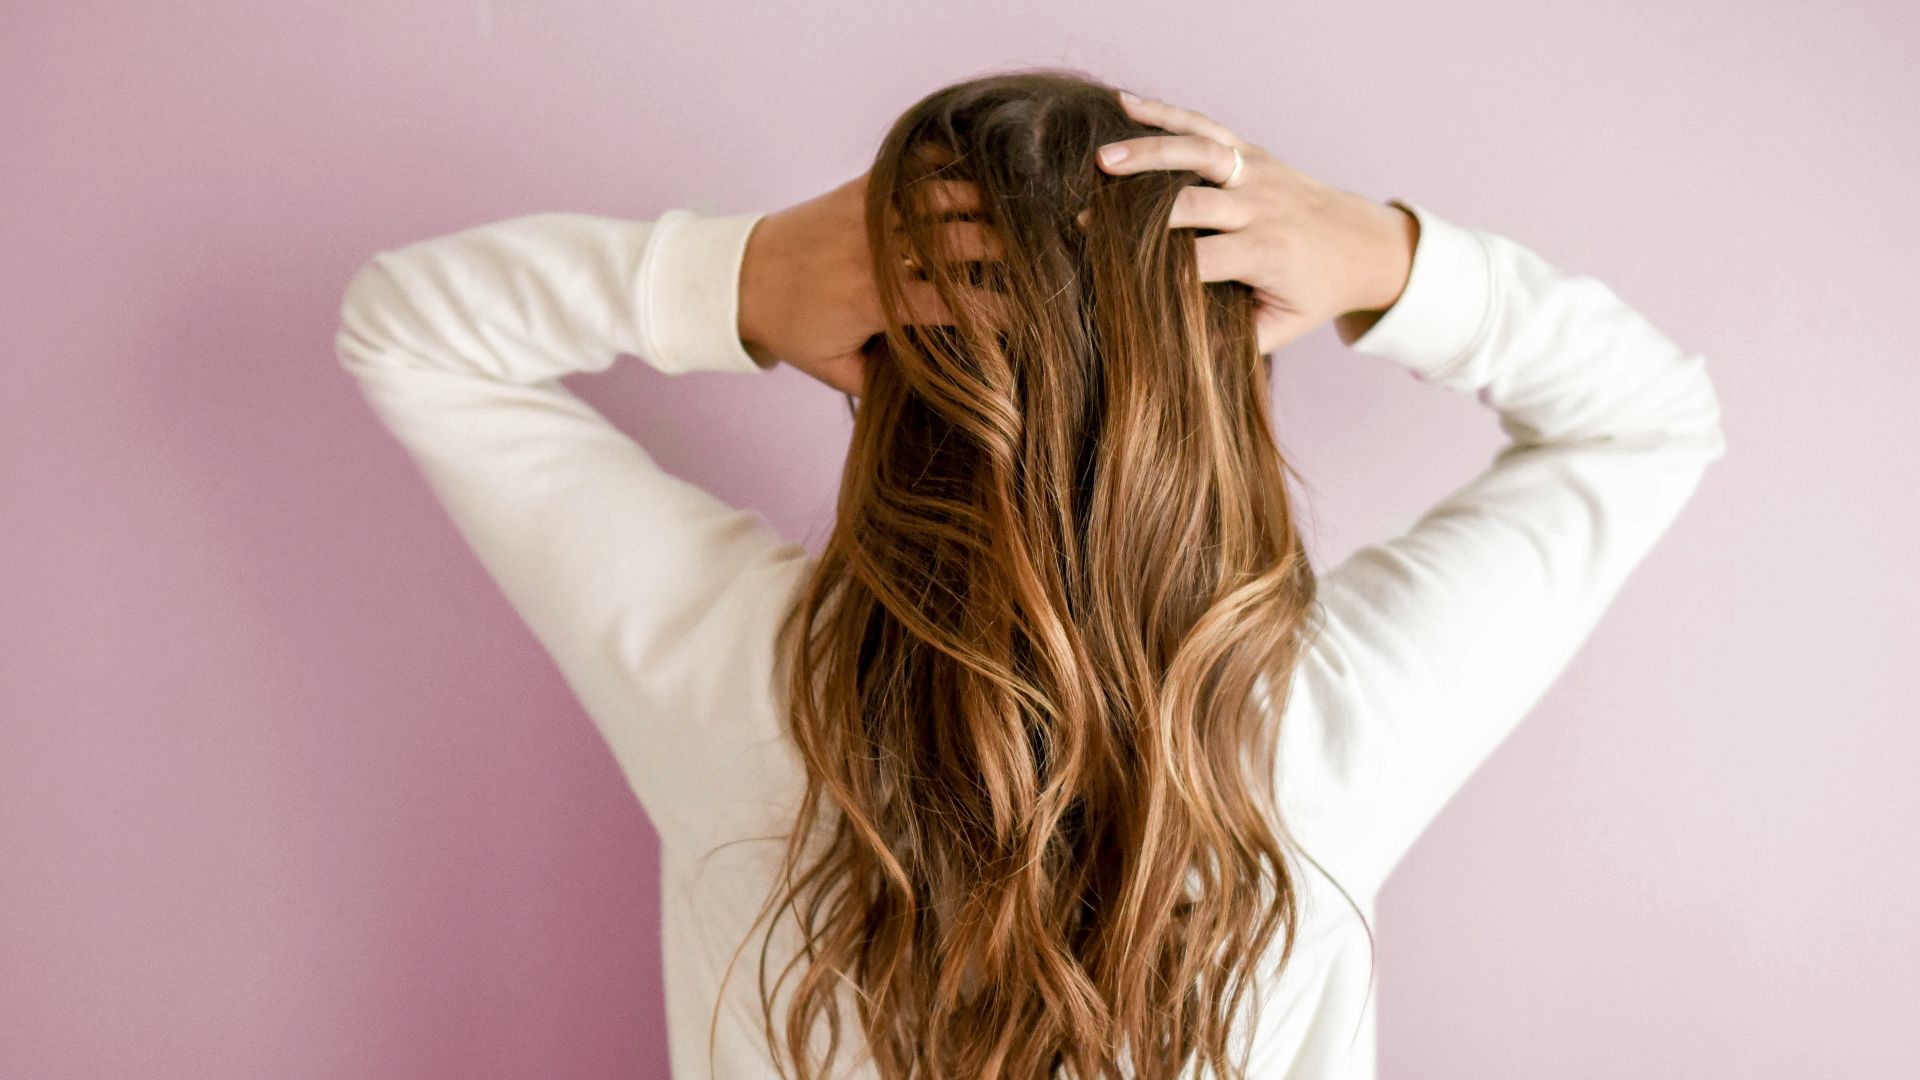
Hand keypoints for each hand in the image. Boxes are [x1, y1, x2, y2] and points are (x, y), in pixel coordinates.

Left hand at [736, 171, 1003, 397]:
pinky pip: (913, 168)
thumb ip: (883, 383)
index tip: (1029, 316)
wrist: (741, 278)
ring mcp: (868, 214)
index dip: (997, 310)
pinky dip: (948, 166)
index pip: (952, 304)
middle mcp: (875, 253)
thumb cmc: (793, 329)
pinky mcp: (860, 188)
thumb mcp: (835, 370)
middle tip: (1043, 255)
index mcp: (874, 303)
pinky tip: (981, 169)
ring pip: (944, 198)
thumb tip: (937, 393)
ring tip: (1024, 213)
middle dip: (1007, 249)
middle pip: (959, 242)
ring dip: (988, 203)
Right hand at [1095, 91, 1418, 352]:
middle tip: (1086, 222)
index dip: (1151, 267)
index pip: (1199, 260)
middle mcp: (1262, 206)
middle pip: (1191, 202)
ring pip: (1198, 152)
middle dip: (1137, 213)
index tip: (1107, 274)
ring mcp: (1256, 172)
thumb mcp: (1283, 327)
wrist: (1364, 244)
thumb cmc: (1315, 292)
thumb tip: (1176, 357)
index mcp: (1267, 253)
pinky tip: (1126, 103)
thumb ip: (1235, 340)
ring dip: (1148, 152)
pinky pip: (1206, 126)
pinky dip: (1167, 112)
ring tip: (1102, 158)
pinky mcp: (1252, 152)